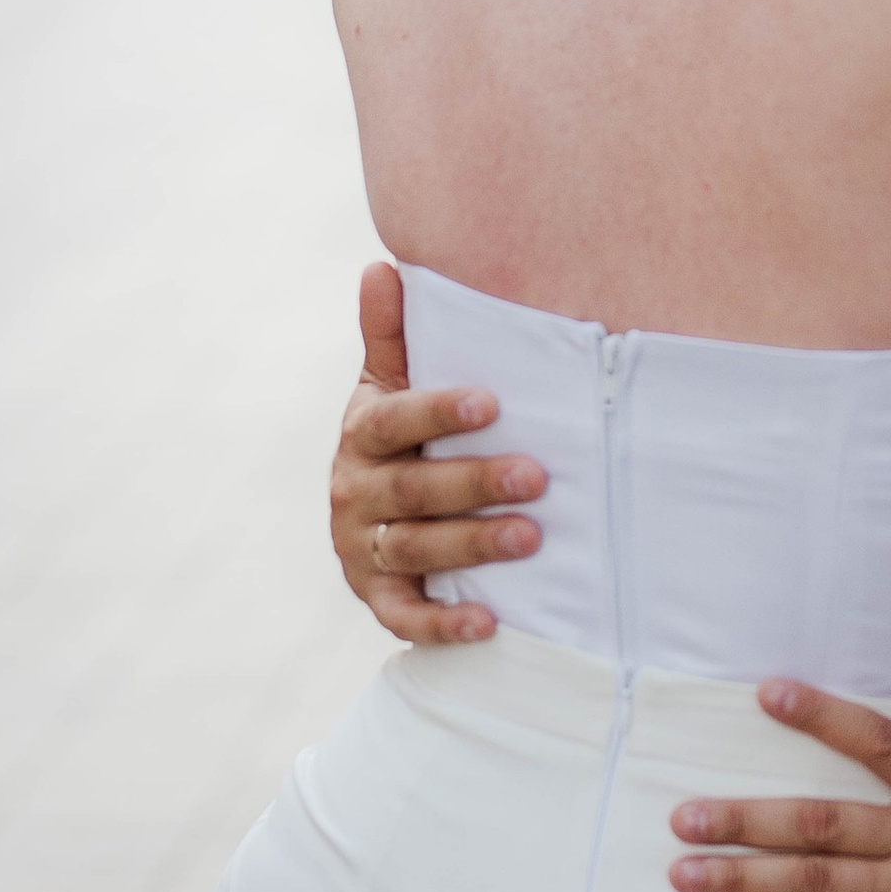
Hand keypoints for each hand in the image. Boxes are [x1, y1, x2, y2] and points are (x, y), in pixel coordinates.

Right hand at [330, 261, 546, 647]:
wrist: (371, 518)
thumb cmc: (401, 437)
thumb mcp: (389, 386)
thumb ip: (393, 334)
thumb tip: (382, 266)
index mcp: (361, 434)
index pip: (393, 420)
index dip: (437, 411)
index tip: (491, 403)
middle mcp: (352, 492)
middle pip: (412, 490)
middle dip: (475, 483)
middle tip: (538, 476)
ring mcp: (361, 549)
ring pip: (415, 549)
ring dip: (472, 545)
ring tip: (531, 537)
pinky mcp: (376, 599)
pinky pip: (404, 617)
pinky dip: (442, 625)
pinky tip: (489, 623)